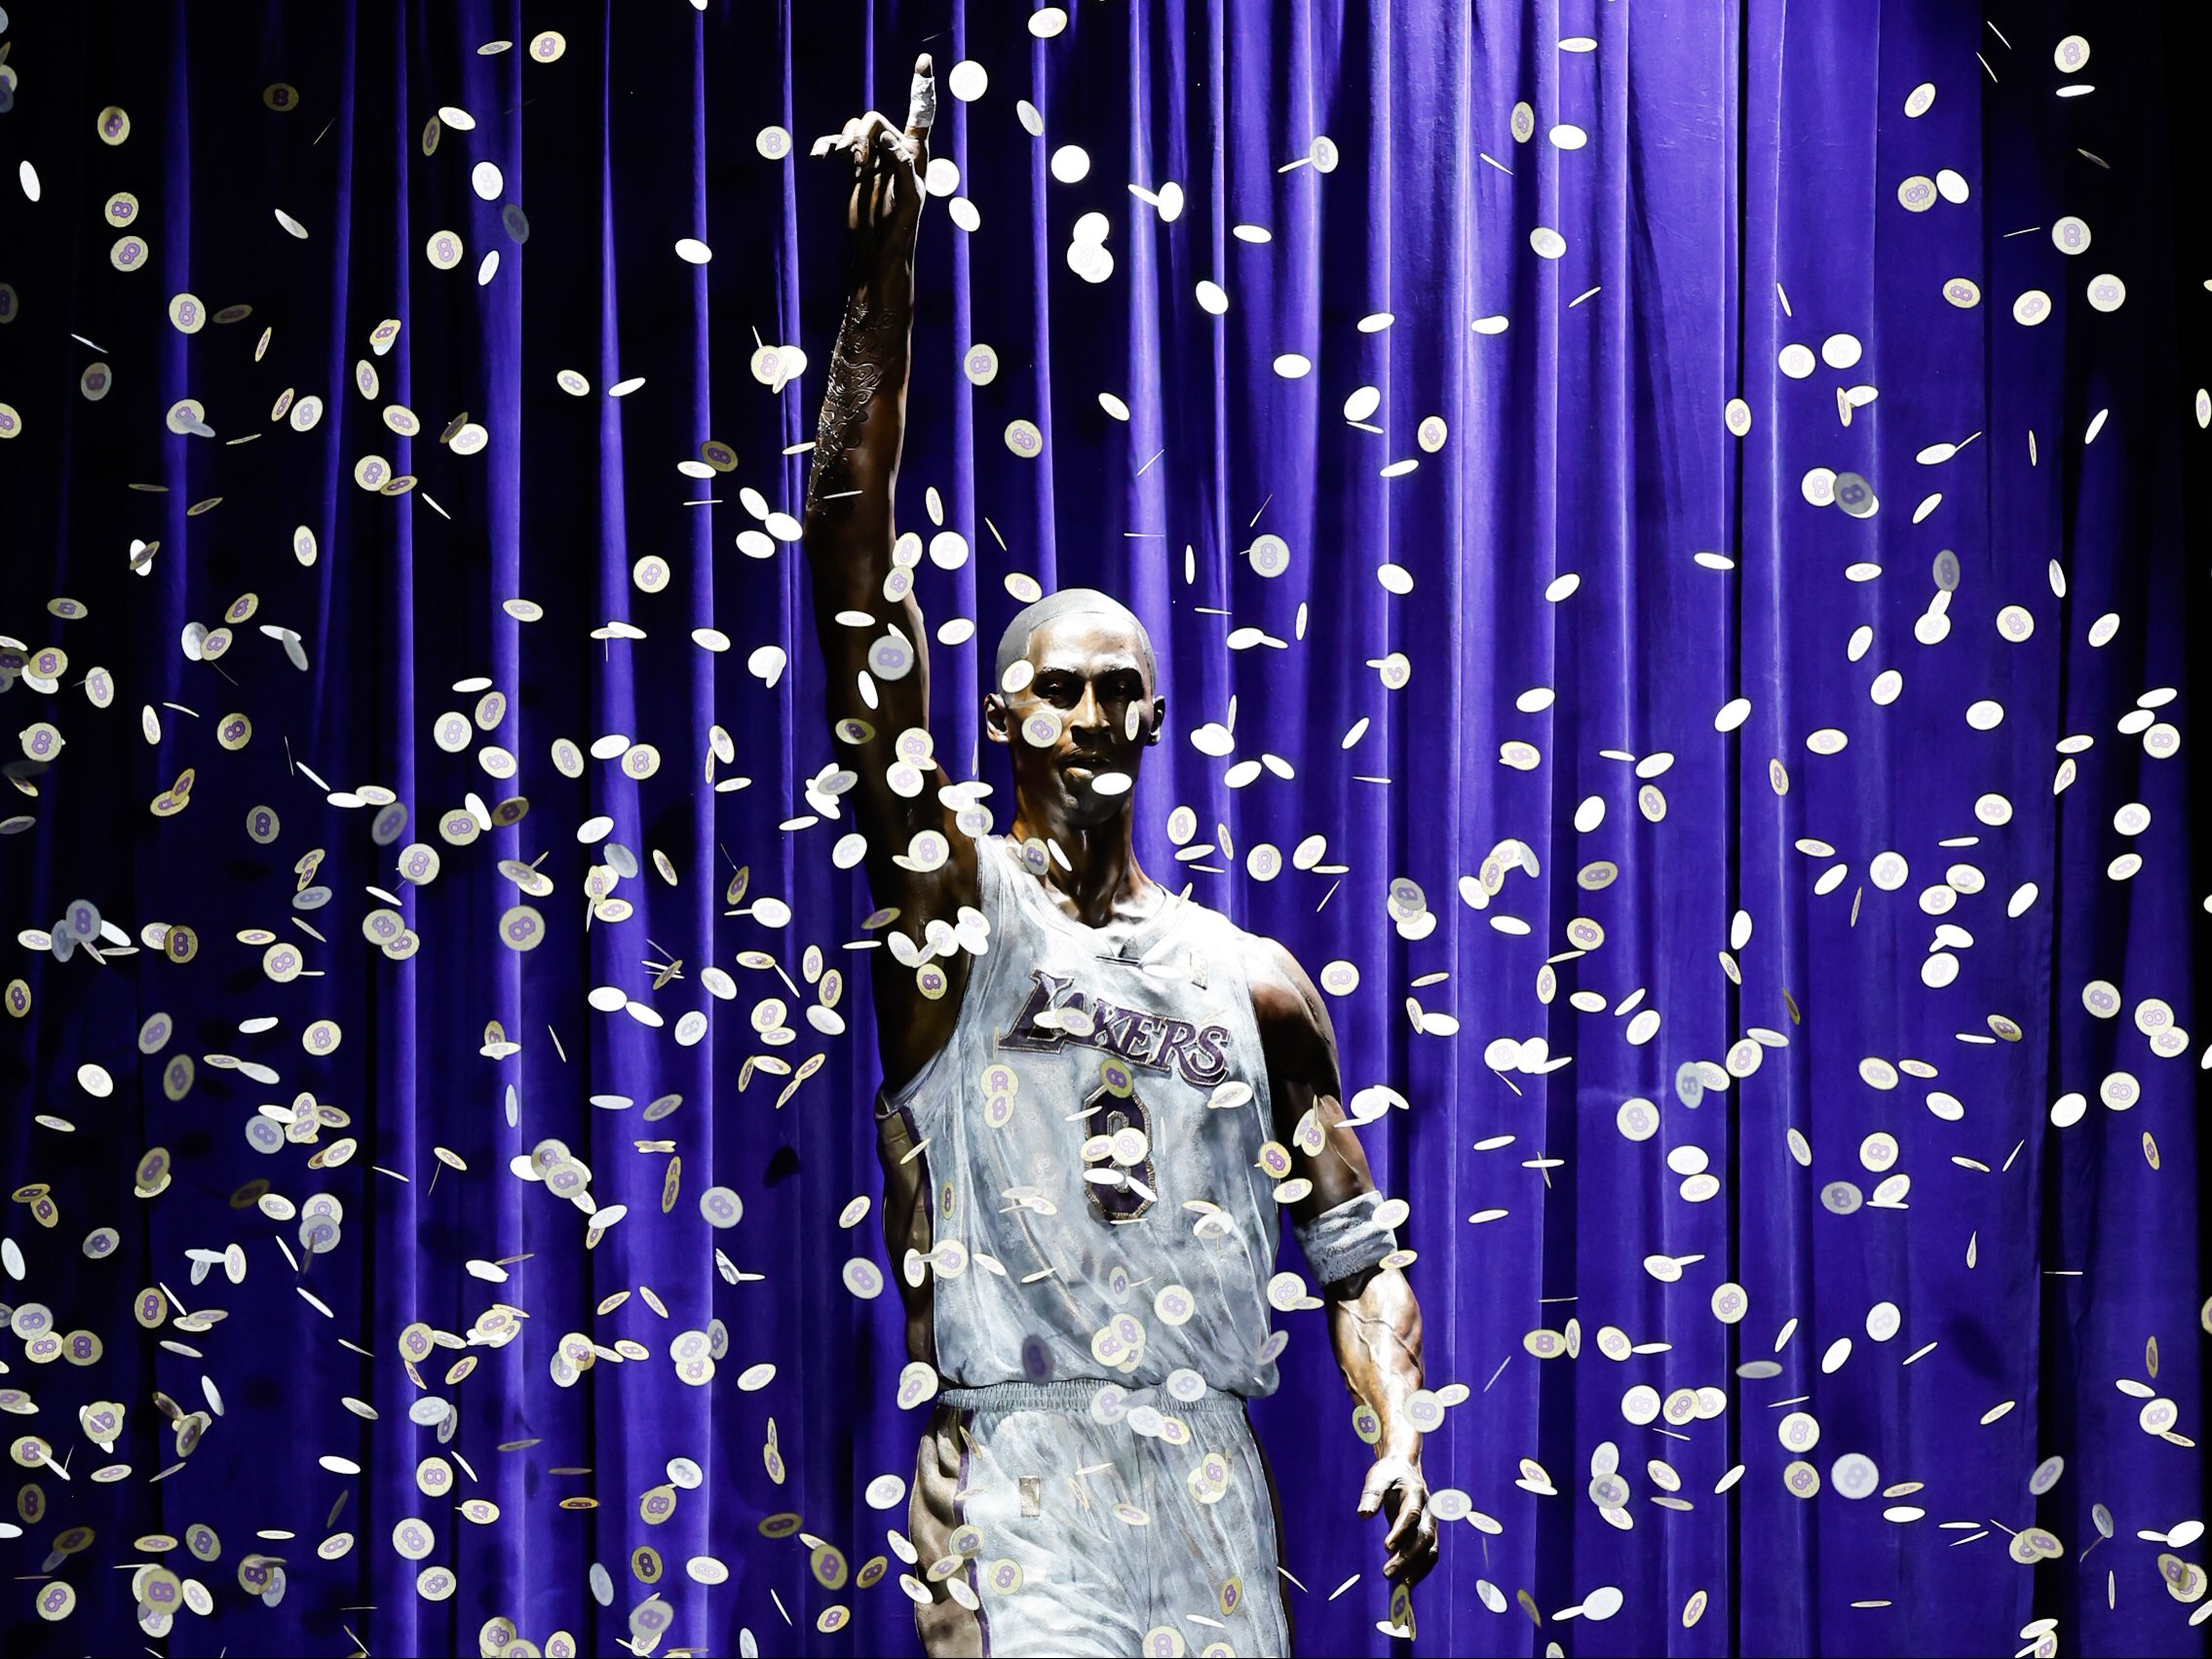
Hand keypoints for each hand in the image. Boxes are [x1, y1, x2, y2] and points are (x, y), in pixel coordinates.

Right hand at [815, 52, 933, 284]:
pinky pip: (837, 145)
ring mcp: (872, 159)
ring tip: (849, 167)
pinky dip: (827, 146)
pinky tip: (818, 157)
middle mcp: (894, 151)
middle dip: (861, 135)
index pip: (921, 114)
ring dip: (847, 142)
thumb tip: (884, 137)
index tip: (923, 59)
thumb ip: (901, 165)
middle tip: (858, 163)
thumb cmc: (900, 232)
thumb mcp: (909, 200)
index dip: (921, 86)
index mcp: (916, 155)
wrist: (877, 254)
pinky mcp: (853, 169)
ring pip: (854, 129)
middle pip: (873, 119)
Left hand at [1357, 1455, 1437, 1586]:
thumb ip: (1371, 1495)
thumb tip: (1364, 1515)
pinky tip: (1407, 1581)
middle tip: (1387, 1572)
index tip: (1386, 1547)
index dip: (1400, 1531)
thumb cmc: (1389, 1473)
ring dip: (1417, 1567)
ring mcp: (1430, 1522)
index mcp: (1416, 1493)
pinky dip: (1421, 1568)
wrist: (1405, 1467)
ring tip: (1401, 1584)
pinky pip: (1430, 1553)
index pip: (1410, 1514)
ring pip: (1431, 1548)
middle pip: (1424, 1536)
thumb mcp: (1378, 1477)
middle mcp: (1428, 1510)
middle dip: (1408, 1556)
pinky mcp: (1427, 1532)